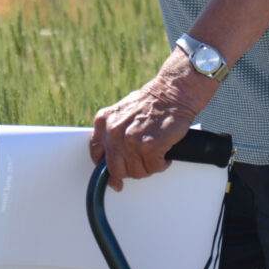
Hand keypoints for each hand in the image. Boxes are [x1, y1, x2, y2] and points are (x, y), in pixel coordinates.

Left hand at [89, 50, 217, 190]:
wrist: (172, 92)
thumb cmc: (152, 101)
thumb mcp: (123, 112)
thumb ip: (114, 131)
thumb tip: (113, 156)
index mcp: (104, 122)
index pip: (96, 154)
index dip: (106, 168)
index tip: (113, 176)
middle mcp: (114, 132)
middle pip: (115, 169)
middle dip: (130, 170)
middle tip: (141, 163)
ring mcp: (130, 140)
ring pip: (136, 172)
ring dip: (148, 167)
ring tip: (155, 152)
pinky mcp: (149, 147)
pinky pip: (153, 168)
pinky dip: (161, 164)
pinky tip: (164, 152)